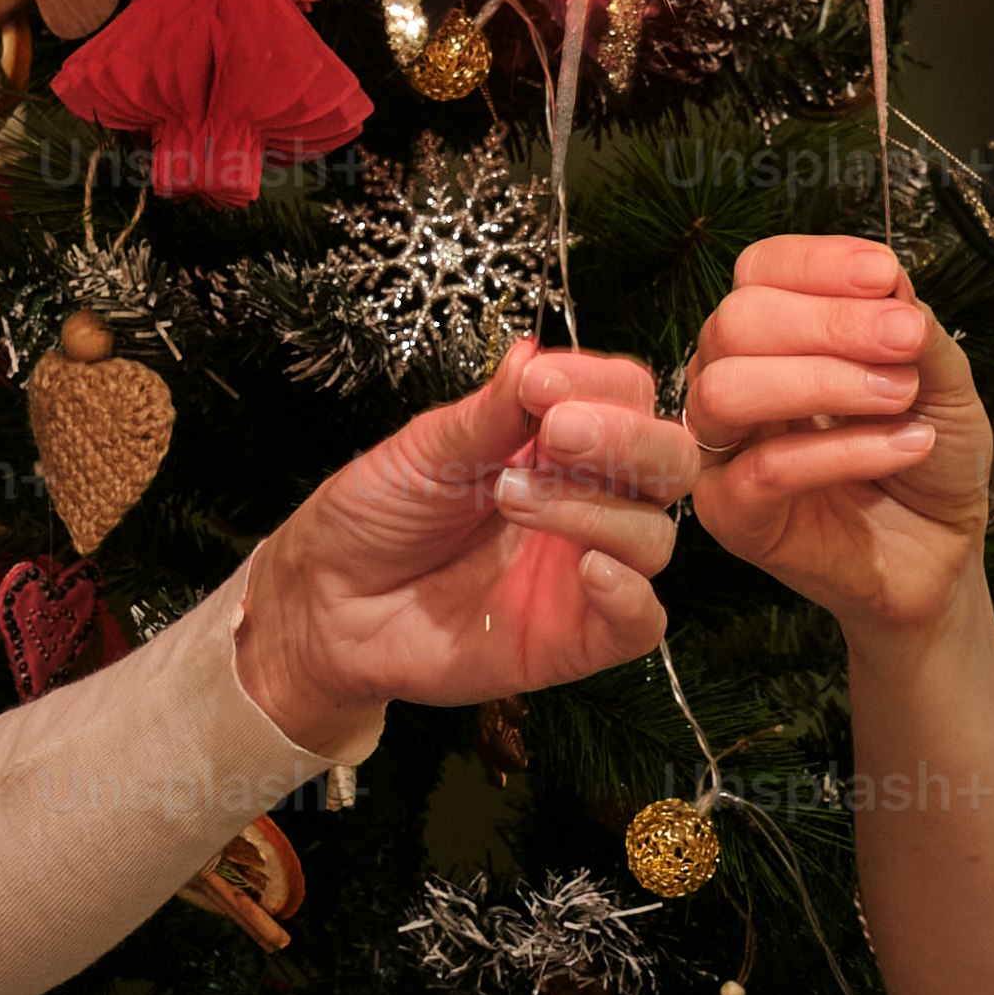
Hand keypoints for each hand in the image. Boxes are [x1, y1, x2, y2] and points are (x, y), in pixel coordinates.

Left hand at [235, 342, 694, 738]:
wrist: (325, 603)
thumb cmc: (378, 515)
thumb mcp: (426, 449)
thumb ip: (489, 413)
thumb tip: (533, 356)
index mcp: (559, 444)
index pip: (629, 399)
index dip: (601, 385)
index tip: (541, 384)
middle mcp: (588, 501)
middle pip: (668, 461)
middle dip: (625, 440)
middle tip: (556, 434)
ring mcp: (584, 570)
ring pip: (654, 534)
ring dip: (595, 508)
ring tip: (510, 499)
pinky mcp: (574, 638)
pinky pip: (641, 622)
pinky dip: (630, 593)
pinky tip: (589, 568)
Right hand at [679, 234, 989, 636]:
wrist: (941, 550)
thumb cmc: (929, 457)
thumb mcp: (940, 376)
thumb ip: (909, 324)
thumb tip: (884, 280)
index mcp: (774, 334)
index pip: (760, 270)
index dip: (816, 263)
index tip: (885, 277)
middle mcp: (733, 379)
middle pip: (736, 320)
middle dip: (829, 321)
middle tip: (906, 342)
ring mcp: (723, 449)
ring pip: (726, 390)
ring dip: (822, 380)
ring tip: (900, 396)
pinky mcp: (732, 514)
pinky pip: (763, 469)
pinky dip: (842, 450)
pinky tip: (906, 445)